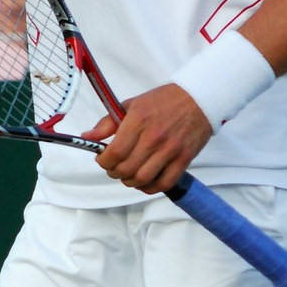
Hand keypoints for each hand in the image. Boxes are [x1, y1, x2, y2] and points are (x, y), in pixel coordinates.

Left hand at [81, 83, 212, 194]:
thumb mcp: (132, 104)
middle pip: (126, 169)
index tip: (102, 159)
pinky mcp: (183, 160)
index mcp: (138, 120)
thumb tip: (88, 136)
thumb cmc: (164, 100)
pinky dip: (150, 187)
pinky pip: (163, 184)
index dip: (104, 161)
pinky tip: (145, 180)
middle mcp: (154, 137)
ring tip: (128, 174)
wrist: (198, 98)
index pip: (115, 152)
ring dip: (130, 181)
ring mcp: (170, 150)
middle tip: (113, 167)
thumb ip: (108, 122)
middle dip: (114, 172)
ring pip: (142, 179)